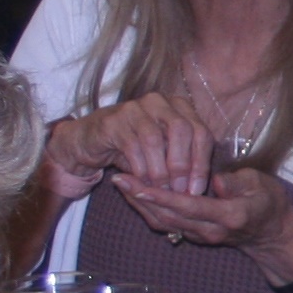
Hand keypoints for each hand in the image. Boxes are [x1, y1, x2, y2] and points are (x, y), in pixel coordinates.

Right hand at [57, 92, 217, 199]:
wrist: (91, 141)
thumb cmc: (135, 149)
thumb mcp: (164, 153)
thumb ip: (183, 162)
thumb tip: (198, 189)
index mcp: (179, 107)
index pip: (201, 132)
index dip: (202, 162)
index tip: (197, 188)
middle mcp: (159, 102)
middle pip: (182, 130)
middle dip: (183, 164)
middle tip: (179, 190)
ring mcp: (135, 108)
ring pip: (155, 139)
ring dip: (160, 169)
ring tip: (161, 190)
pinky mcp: (113, 121)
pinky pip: (132, 146)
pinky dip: (140, 168)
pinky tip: (142, 183)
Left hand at [113, 164, 292, 285]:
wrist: (273, 234)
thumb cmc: (269, 202)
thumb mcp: (262, 184)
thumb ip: (236, 181)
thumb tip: (214, 179)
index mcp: (229, 216)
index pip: (190, 206)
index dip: (163, 197)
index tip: (139, 185)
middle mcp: (210, 231)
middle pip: (168, 216)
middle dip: (141, 198)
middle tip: (119, 178)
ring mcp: (200, 237)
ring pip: (163, 223)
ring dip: (140, 205)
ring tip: (122, 184)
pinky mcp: (193, 236)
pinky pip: (167, 224)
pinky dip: (149, 210)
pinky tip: (138, 195)